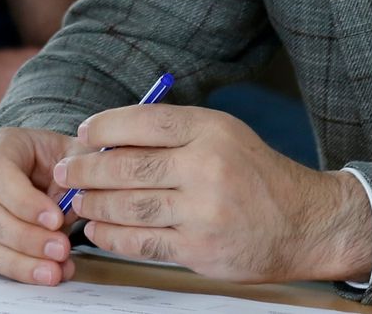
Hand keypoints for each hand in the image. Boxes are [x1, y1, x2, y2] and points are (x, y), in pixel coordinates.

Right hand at [0, 126, 79, 285]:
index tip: (56, 219)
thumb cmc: (53, 160)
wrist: (37, 170)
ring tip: (55, 270)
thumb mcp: (71, 152)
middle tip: (61, 249)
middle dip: (25, 237)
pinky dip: (18, 270)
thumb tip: (84, 194)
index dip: (23, 201)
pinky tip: (46, 273)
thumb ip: (80, 168)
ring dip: (21, 261)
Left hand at [53, 104, 371, 282]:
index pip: (144, 121)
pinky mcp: (199, 249)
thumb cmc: (257, 175)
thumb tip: (111, 138)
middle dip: (87, 169)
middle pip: (128, 167)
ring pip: (129, 206)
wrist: (304, 223)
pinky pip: (142, 242)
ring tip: (78, 200)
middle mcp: (206, 166)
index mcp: (211, 130)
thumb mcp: (225, 135)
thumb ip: (175, 134)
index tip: (83, 133)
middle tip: (67, 170)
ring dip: (95, 204)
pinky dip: (113, 235)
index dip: (104, 126)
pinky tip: (100, 228)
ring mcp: (202, 211)